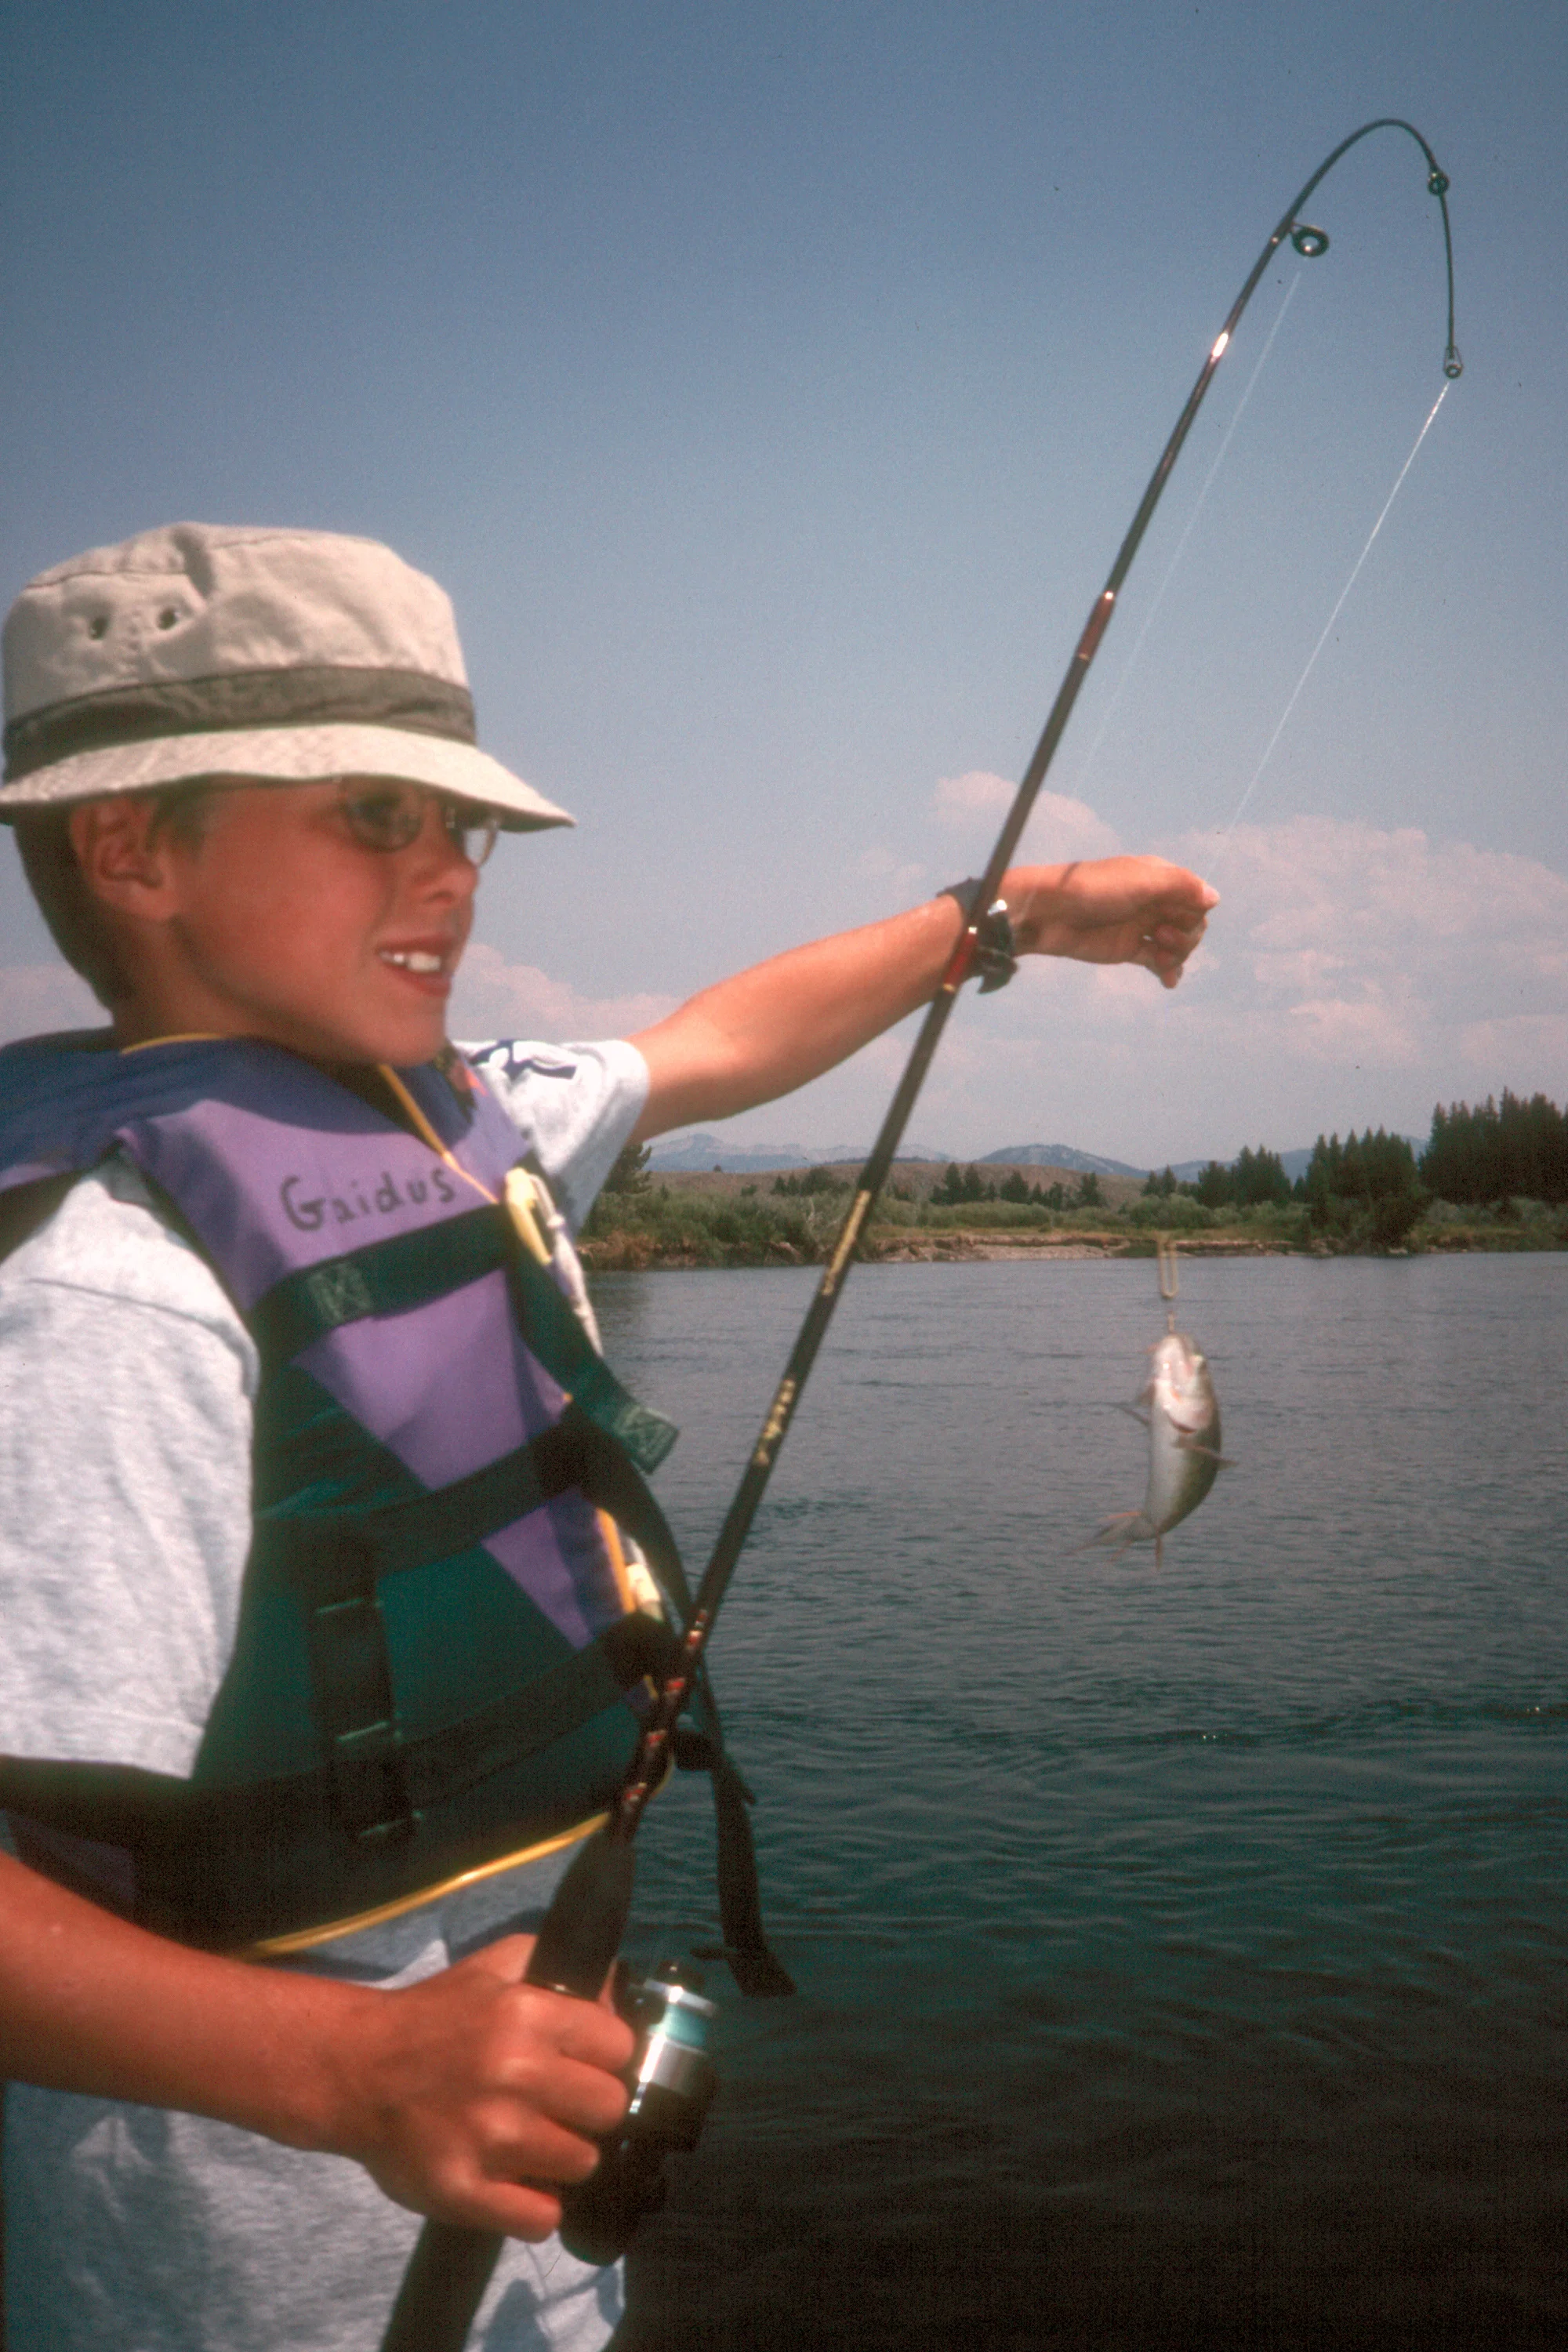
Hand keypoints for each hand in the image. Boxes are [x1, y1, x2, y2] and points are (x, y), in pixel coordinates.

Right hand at [328, 1934, 634, 2238]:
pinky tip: (516, 2186)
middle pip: (610, 2108)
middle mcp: (514, 2074)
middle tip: (557, 2106)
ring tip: (530, 2142)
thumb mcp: (495, 1966)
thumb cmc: (431, 2018)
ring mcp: (489, 2138)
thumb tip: (614, 1997)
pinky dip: (534, 2210)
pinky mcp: (462, 2190)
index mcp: (527, 2014)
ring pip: (581, 2164)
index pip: (619, 2047)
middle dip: (588, 2108)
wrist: (353, 2068)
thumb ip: (561, 1972)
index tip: (581, 2064)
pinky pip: (538, 2219)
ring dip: (561, 2157)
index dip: (603, 2057)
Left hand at [1003, 856, 1217, 988]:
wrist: (1048, 915)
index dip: (1193, 913)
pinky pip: (1158, 961)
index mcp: (1158, 879)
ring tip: (1160, 959)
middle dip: (1186, 936)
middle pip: (1191, 924)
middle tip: (1161, 937)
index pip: (1196, 899)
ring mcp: (1141, 926)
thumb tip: (1214, 899)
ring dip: (1177, 955)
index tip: (1176, 918)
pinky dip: (1167, 971)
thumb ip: (1180, 886)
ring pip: (1177, 944)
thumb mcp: (1140, 881)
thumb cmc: (1092, 890)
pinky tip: (1168, 981)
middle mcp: (1153, 901)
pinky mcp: (1128, 949)